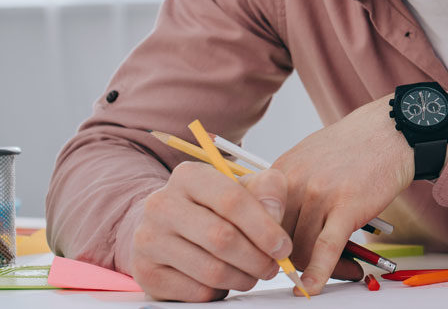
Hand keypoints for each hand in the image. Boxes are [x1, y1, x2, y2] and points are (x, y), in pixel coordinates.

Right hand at [128, 163, 291, 301]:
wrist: (170, 229)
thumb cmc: (217, 208)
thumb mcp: (246, 188)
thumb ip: (268, 191)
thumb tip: (274, 214)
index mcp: (188, 176)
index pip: (232, 200)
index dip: (264, 228)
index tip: (283, 246)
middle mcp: (161, 204)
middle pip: (221, 238)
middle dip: (256, 258)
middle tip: (272, 267)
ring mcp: (147, 239)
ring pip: (211, 269)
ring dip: (242, 278)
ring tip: (252, 274)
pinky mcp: (145, 272)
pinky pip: (196, 291)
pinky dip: (219, 291)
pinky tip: (224, 281)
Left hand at [272, 94, 415, 294]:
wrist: (388, 132)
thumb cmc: (351, 146)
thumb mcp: (305, 158)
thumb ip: (287, 189)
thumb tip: (277, 228)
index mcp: (280, 173)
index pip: (256, 221)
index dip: (261, 245)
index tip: (268, 257)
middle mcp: (294, 182)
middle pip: (276, 239)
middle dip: (287, 259)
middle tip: (299, 268)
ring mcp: (320, 194)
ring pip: (301, 248)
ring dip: (312, 266)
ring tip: (330, 270)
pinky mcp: (347, 205)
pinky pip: (326, 247)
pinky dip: (318, 272)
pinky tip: (312, 286)